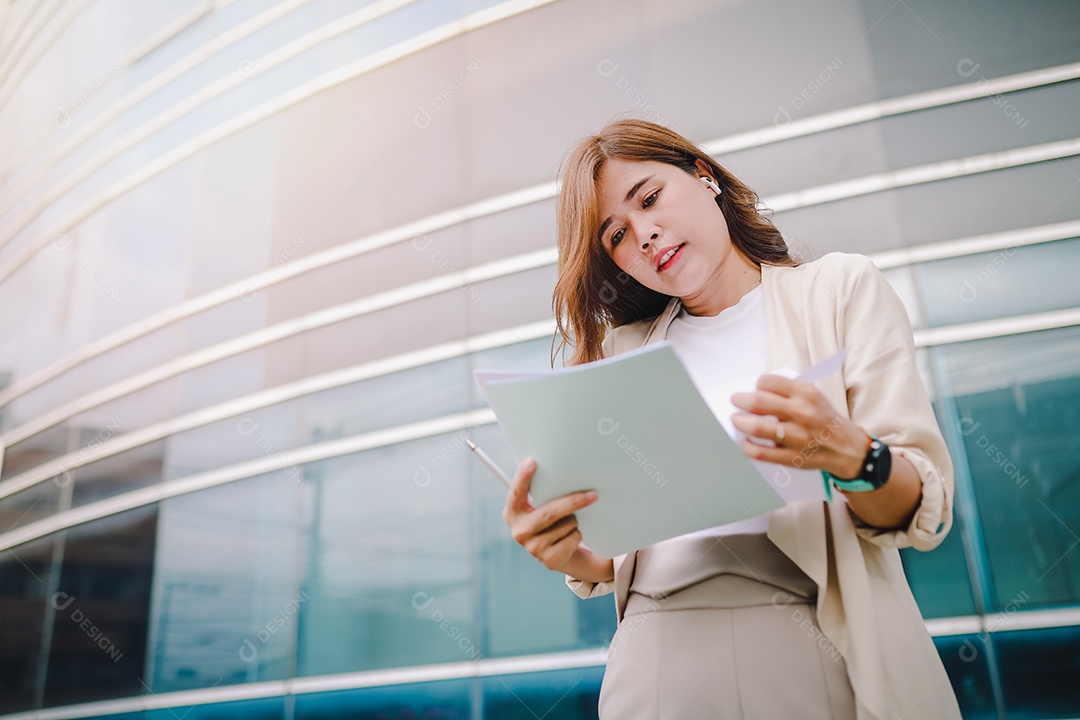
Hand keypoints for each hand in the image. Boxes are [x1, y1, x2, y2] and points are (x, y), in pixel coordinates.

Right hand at [502, 458, 613, 581]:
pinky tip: (569, 538)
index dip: (523, 477)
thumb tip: (559, 468)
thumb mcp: (538, 507)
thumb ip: (541, 493)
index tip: (532, 461)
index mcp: (512, 513)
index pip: (517, 493)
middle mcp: (519, 531)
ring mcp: (533, 548)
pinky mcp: (549, 560)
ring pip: (566, 525)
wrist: (556, 554)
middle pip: (550, 512)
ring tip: (567, 524)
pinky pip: (573, 538)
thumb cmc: (548, 521)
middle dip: (573, 502)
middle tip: (592, 495)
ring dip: (573, 521)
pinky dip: (576, 535)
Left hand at [730, 374, 867, 477]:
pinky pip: (759, 452)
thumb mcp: (814, 396)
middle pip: (757, 402)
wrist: (847, 448)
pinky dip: (746, 446)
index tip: (754, 389)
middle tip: (736, 401)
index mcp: (806, 394)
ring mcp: (796, 437)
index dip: (756, 384)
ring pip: (755, 427)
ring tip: (737, 419)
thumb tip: (755, 391)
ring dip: (739, 422)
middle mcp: (802, 413)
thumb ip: (788, 391)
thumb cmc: (824, 419)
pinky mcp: (791, 457)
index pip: (768, 381)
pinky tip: (745, 441)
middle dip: (740, 400)